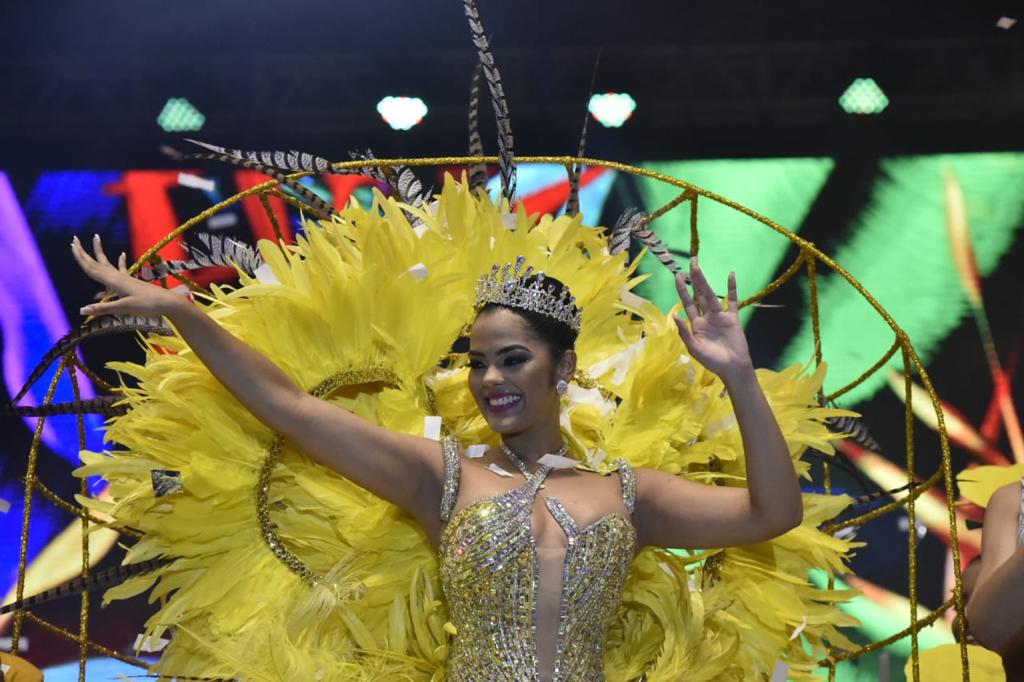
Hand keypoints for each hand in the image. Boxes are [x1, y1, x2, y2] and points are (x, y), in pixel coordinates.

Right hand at [71, 234, 184, 317]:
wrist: (168, 302)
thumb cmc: (147, 305)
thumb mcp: (124, 308)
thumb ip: (103, 308)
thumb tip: (81, 310)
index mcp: (113, 281)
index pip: (92, 269)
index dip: (80, 258)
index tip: (72, 245)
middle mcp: (118, 277)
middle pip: (97, 263)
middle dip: (84, 252)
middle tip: (75, 239)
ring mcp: (125, 278)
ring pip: (108, 263)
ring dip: (99, 252)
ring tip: (96, 238)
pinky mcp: (132, 281)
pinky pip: (123, 269)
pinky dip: (121, 261)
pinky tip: (122, 254)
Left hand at [672, 257, 753, 381]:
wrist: (732, 367)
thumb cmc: (712, 361)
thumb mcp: (694, 348)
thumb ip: (685, 332)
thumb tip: (675, 315)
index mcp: (696, 324)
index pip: (687, 303)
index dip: (682, 290)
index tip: (677, 276)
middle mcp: (707, 317)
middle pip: (699, 294)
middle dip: (694, 279)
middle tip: (691, 262)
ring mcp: (720, 316)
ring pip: (711, 295)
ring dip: (705, 281)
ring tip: (699, 267)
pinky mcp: (733, 318)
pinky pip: (732, 300)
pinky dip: (732, 288)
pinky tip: (730, 275)